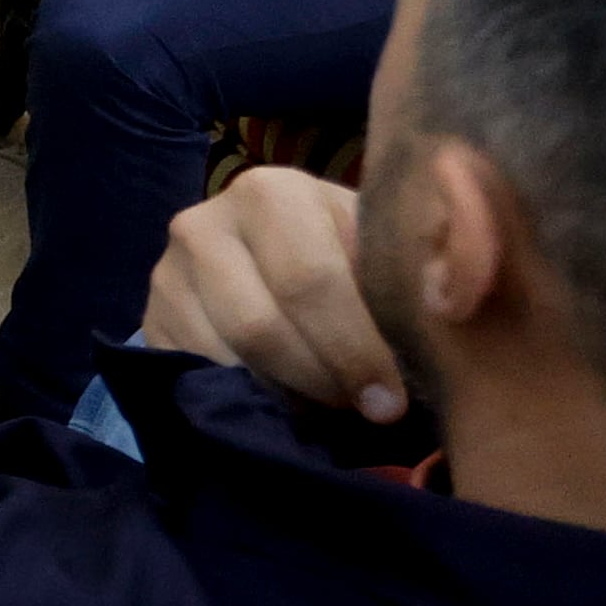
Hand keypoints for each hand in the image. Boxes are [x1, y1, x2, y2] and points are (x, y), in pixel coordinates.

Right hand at [138, 168, 409, 422]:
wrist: (260, 250)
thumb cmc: (339, 252)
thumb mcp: (375, 243)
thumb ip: (412, 267)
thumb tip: (455, 301)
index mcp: (271, 193)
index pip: (310, 280)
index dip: (353, 349)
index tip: (389, 401)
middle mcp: (204, 223)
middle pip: (260, 327)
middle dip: (320, 380)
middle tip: (359, 412)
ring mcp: (167, 274)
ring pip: (225, 360)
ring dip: (284, 398)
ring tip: (325, 407)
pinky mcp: (150, 320)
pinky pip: (197, 379)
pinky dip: (246, 403)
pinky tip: (282, 405)